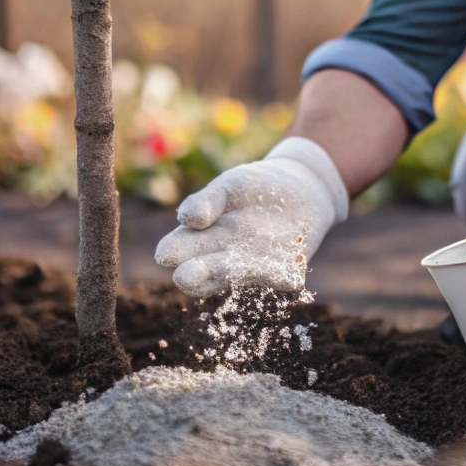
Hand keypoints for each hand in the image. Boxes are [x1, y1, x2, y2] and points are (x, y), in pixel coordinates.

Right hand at [154, 137, 348, 296]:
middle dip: (196, 275)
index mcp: (202, 239)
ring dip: (234, 277)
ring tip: (224, 269)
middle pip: (205, 272)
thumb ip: (208, 200)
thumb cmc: (253, 188)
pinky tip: (286, 278)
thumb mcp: (229, 186)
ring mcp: (254, 267)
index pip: (181, 250)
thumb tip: (188, 219)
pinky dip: (282, 278)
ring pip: (239, 277)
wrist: (299, 189)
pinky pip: (282, 279)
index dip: (173, 253)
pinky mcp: (286, 271)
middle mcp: (224, 259)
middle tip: (185, 275)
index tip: (166, 254)